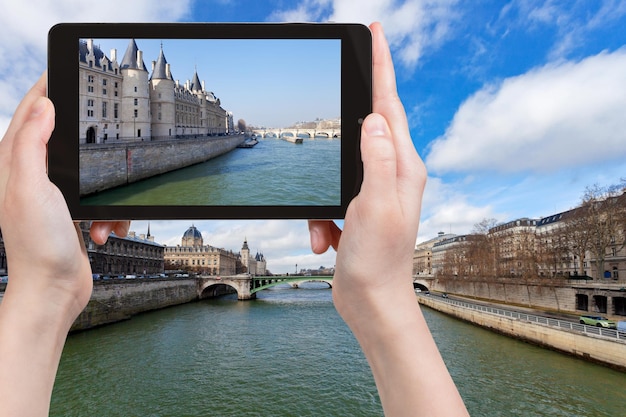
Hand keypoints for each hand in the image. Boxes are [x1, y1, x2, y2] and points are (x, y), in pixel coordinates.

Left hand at [0, 73, 127, 320]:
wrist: (53, 291)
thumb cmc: (38, 245)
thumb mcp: (31, 188)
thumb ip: (31, 145)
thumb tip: (44, 106)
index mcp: (16, 165)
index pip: (30, 114)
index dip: (46, 88)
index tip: (63, 68)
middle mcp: (33, 178)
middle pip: (64, 139)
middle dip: (90, 142)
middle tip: (108, 131)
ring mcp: (55, 197)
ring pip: (92, 173)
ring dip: (108, 194)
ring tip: (103, 217)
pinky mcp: (74, 215)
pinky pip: (103, 201)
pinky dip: (111, 215)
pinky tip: (105, 231)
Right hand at [308, 22, 425, 319]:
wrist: (372, 303)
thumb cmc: (379, 261)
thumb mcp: (375, 206)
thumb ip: (376, 159)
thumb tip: (374, 118)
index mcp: (404, 167)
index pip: (390, 105)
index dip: (381, 67)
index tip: (375, 33)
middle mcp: (393, 174)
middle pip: (363, 131)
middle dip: (340, 132)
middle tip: (337, 116)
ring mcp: (375, 191)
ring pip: (336, 169)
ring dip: (322, 202)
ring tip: (329, 232)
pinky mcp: (357, 208)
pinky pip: (328, 198)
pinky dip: (320, 219)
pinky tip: (327, 241)